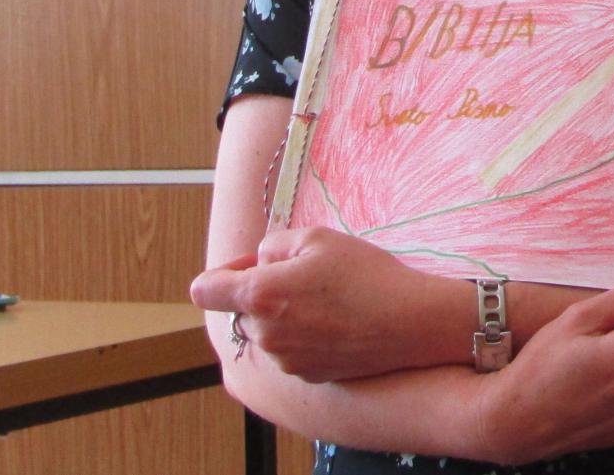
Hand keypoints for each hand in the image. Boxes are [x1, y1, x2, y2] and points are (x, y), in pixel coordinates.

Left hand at [190, 226, 454, 381]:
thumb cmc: (365, 275)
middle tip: (305, 276)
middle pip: (239, 310)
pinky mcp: (305, 374)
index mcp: (260, 295)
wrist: (409, 323)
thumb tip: (258, 262)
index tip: (248, 267)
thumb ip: (273, 245)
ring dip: (283, 315)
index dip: (221, 274)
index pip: (204, 290)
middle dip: (261, 292)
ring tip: (327, 299)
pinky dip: (303, 336)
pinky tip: (336, 321)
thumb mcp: (317, 238)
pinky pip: (289, 350)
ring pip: (266, 330)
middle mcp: (264, 334)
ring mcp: (284, 359)